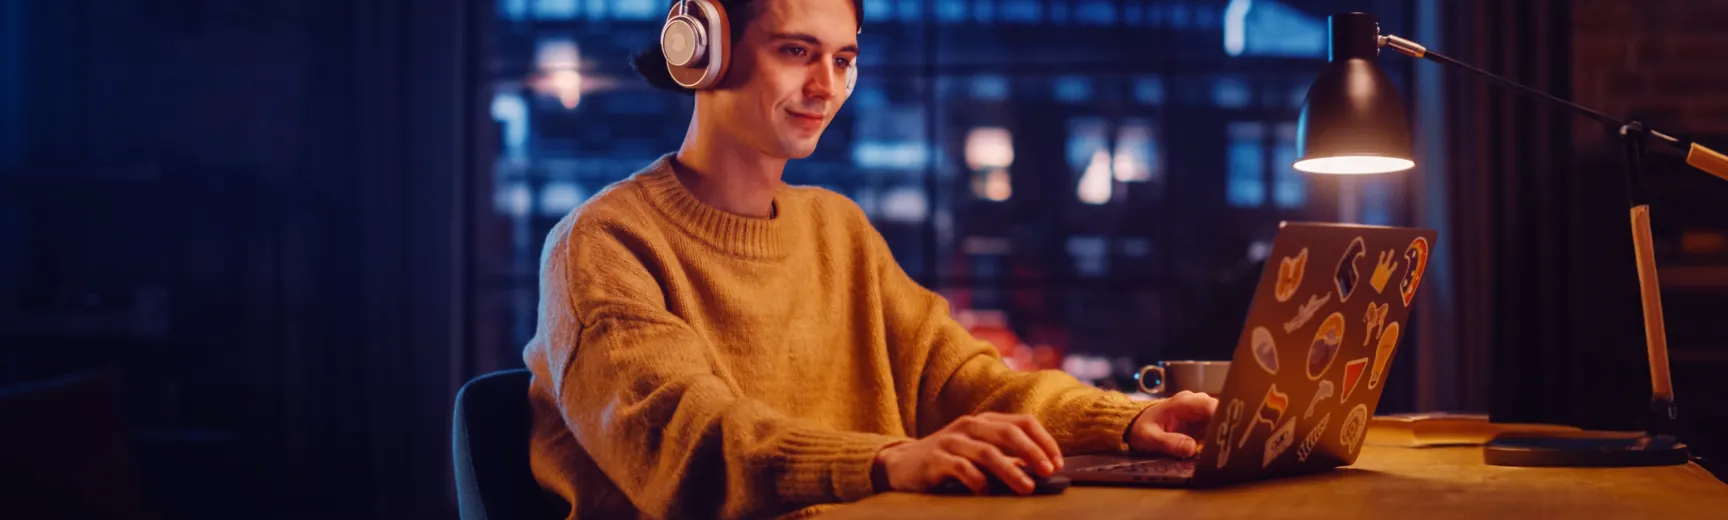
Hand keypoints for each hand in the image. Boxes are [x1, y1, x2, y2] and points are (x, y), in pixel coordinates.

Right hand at [872, 413, 1062, 495]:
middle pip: (1008, 433)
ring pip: (987, 452)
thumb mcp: (979, 453)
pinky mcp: (935, 458)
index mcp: (985, 421)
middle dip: (1033, 452)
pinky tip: (986, 491)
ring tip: (1026, 487)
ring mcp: (952, 440)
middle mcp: (970, 425)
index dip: (1044, 440)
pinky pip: (960, 467)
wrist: (901, 464)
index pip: (1023, 422)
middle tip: (1049, 471)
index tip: (1058, 462)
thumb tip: (1040, 470)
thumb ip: (1007, 457)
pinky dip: (977, 480)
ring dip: (1011, 470)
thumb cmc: (949, 460)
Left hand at [1127, 390, 1218, 456]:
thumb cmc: (1141, 428)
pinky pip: (1213, 428)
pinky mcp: (1199, 423)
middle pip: (1219, 412)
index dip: (1220, 418)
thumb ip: (1169, 442)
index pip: (1209, 405)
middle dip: (1223, 428)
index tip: (1224, 434)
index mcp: (1182, 402)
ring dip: (1220, 434)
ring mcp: (1197, 413)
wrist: (1135, 426)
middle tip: (1224, 446)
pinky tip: (1213, 450)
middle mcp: (1194, 404)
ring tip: (1219, 450)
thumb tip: (1191, 448)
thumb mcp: (1150, 437)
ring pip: (1218, 421)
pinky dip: (1215, 438)